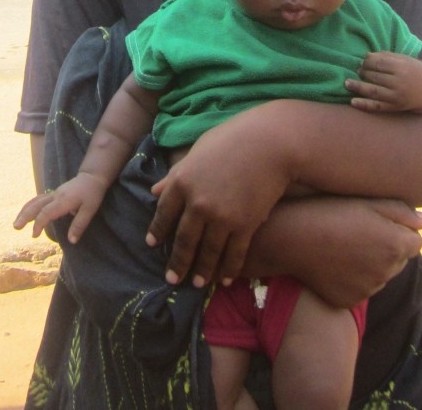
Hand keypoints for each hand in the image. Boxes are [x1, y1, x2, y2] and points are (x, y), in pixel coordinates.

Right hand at [13, 172, 108, 243]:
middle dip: (24, 216)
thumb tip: (71, 241)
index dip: (38, 224)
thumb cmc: (92, 193)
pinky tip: (27, 213)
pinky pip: (39, 199)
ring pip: (35, 201)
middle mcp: (55, 196)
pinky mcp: (54, 193)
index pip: (46, 213)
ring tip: (17, 222)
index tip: (34, 235)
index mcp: (63, 201)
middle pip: (36, 205)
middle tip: (15, 227)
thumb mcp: (90, 210)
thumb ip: (79, 225)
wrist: (92, 176)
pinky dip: (30, 206)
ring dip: (25, 211)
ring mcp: (54, 193)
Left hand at [146, 107, 291, 287]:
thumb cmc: (232, 139)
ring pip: (207, 252)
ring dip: (201, 271)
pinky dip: (229, 269)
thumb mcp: (198, 151)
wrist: (269, 143)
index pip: (163, 213)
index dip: (157, 231)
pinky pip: (234, 254)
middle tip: (171, 279)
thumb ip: (176, 174)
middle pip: (183, 240)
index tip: (152, 245)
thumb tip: (154, 190)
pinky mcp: (245, 225)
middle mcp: (197, 203)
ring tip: (197, 283)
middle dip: (177, 262)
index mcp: (182, 181)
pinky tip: (225, 279)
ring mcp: (221, 217)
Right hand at [254, 196, 421, 307]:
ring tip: (343, 245)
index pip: (415, 241)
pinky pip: (362, 289)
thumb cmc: (328, 210)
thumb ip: (402, 211)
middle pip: (399, 260)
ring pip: (381, 275)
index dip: (396, 229)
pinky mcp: (350, 301)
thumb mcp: (366, 202)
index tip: (374, 221)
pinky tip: (334, 262)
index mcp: (395, 245)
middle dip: (387, 247)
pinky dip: (353, 278)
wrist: (290, 237)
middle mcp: (387, 272)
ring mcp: (369, 290)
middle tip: (358, 231)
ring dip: (371, 263)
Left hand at [345, 52, 421, 113]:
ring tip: (347, 83)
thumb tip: (366, 56)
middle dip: (363, 73)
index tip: (362, 61)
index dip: (367, 62)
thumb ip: (386, 57)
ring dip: (358, 87)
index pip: (379, 63)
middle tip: (357, 70)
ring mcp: (397, 96)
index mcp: (402, 68)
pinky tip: (353, 102)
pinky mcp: (395, 107)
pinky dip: (364, 105)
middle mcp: (399, 83)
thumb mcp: (403, 60)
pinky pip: (377, 107)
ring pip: (374, 92)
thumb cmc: (413, 70)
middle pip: (375, 77)